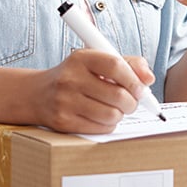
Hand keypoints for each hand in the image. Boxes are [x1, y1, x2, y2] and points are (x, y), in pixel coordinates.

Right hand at [31, 49, 155, 133]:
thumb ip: (127, 64)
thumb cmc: (75, 76)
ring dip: (120, 114)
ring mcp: (65, 102)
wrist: (37, 94)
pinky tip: (101, 116)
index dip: (134, 79)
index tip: (141, 88)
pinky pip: (101, 128)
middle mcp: (70, 79)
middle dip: (132, 102)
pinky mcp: (63, 122)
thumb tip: (149, 79)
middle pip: (118, 95)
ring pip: (112, 115)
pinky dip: (108, 124)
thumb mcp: (96, 61)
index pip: (115, 65)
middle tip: (131, 102)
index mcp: (81, 58)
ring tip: (114, 108)